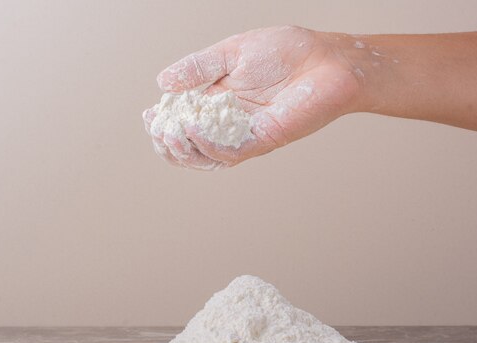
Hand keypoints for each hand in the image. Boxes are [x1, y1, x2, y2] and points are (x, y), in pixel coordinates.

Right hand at [144, 26, 362, 168]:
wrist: (327, 59)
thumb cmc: (288, 52)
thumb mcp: (232, 53)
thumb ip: (200, 67)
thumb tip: (163, 82)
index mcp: (221, 102)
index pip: (185, 123)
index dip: (164, 124)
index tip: (149, 115)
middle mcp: (231, 123)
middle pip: (192, 147)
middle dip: (169, 143)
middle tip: (157, 129)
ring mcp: (247, 134)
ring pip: (208, 156)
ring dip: (184, 150)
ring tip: (168, 134)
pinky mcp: (265, 139)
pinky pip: (232, 151)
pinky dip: (209, 145)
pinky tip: (193, 131)